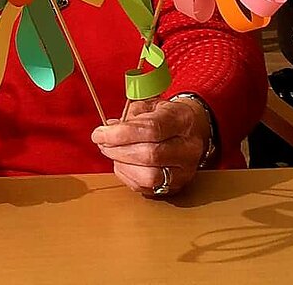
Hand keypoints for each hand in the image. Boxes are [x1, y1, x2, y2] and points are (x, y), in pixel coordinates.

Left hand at [91, 97, 211, 197]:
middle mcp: (188, 148)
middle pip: (150, 155)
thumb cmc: (166, 115)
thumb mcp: (150, 104)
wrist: (192, 130)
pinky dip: (128, 177)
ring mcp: (185, 170)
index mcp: (181, 120)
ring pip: (149, 176)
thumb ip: (129, 115)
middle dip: (117, 150)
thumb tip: (109, 128)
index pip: (151, 129)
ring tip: (113, 153)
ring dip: (122, 165)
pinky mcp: (177, 187)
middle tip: (102, 143)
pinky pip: (147, 188)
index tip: (99, 133)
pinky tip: (122, 164)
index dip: (120, 134)